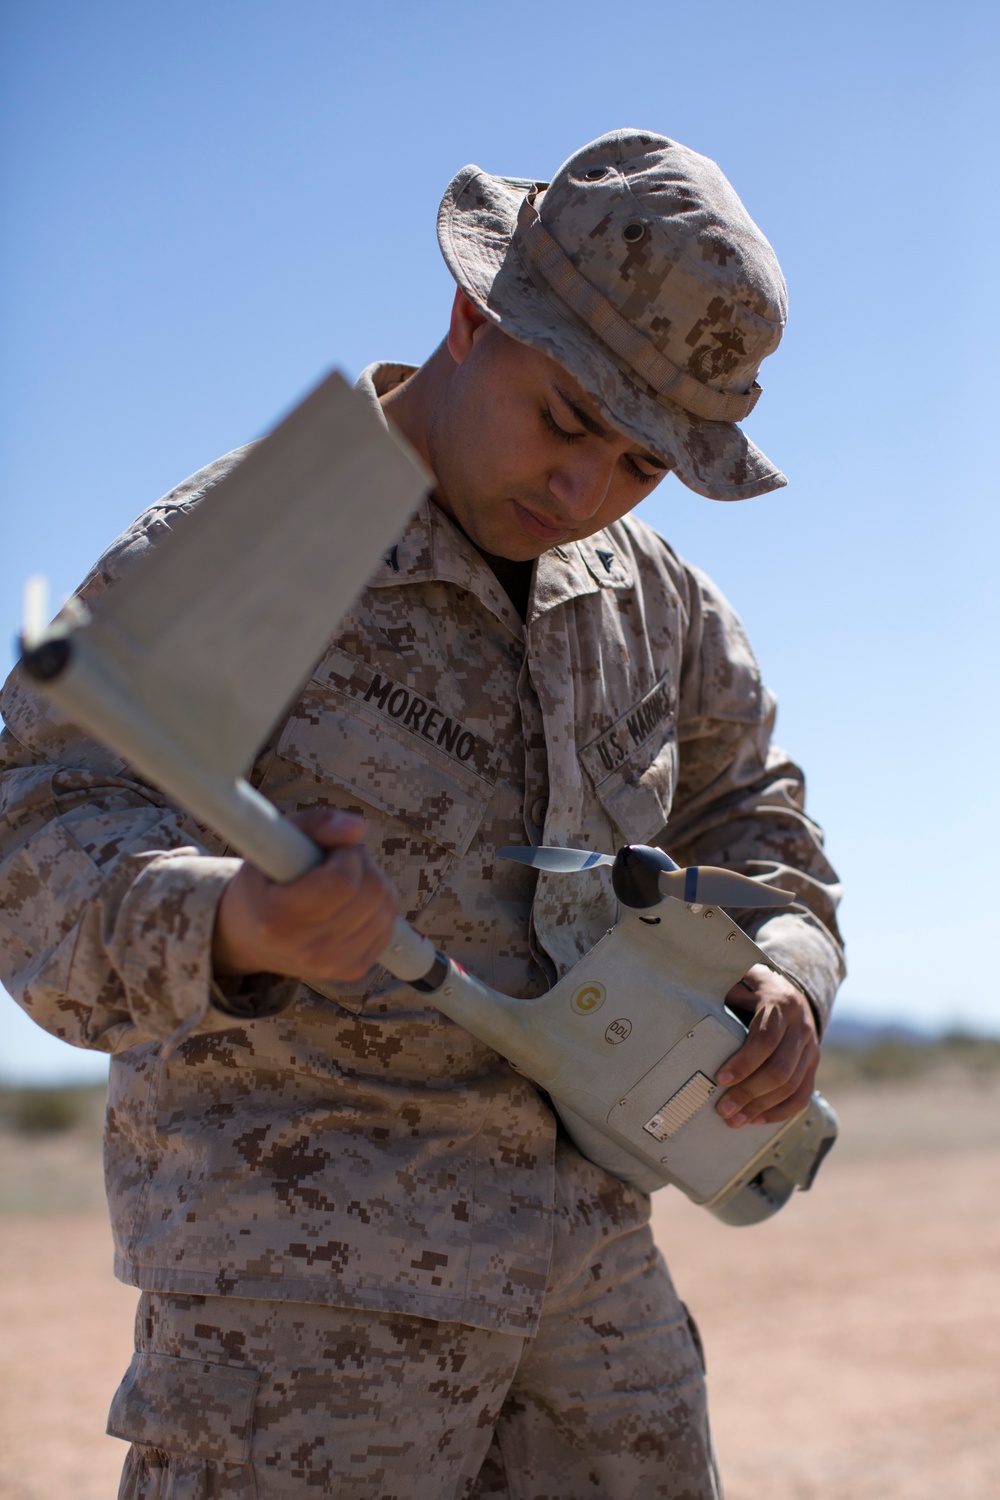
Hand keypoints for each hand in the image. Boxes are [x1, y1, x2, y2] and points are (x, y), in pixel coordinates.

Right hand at [213, 809, 397, 983]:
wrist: (250, 937)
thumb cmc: (264, 883)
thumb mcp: (273, 844)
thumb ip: (313, 823)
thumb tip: (359, 826)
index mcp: (278, 920)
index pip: (342, 882)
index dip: (347, 856)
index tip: (331, 851)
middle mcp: (307, 950)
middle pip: (371, 893)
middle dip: (364, 864)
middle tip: (340, 861)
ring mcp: (332, 965)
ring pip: (386, 909)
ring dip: (374, 883)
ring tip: (345, 881)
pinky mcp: (353, 971)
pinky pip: (388, 927)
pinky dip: (379, 906)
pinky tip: (354, 902)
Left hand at [714, 965, 818, 1127]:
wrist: (792, 992)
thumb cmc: (755, 989)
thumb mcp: (742, 982)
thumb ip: (725, 992)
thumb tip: (693, 1005)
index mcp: (781, 1004)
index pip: (765, 1040)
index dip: (743, 1063)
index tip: (720, 1079)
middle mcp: (801, 1028)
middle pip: (779, 1069)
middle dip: (749, 1092)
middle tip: (723, 1108)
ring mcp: (810, 1048)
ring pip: (791, 1086)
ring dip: (761, 1107)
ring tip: (735, 1119)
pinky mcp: (812, 1064)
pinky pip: (802, 1095)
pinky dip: (780, 1111)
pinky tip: (757, 1120)